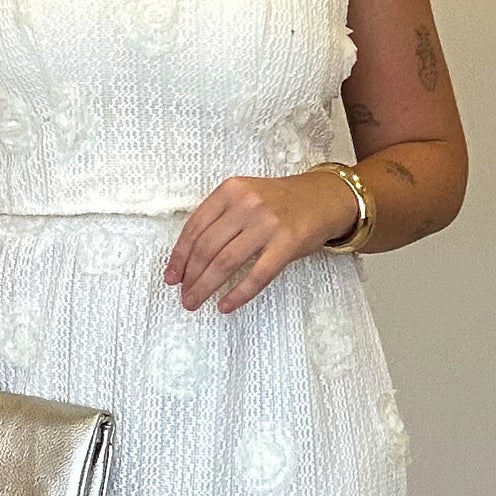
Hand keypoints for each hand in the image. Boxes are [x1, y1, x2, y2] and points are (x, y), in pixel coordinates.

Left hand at [164, 170, 361, 312]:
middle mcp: (246, 204)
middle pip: (207, 248)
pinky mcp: (287, 243)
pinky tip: (225, 305)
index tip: (172, 277)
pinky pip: (257, 275)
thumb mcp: (245, 197)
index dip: (179, 256)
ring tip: (196, 302)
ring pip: (226, 262)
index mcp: (230, 190)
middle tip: (185, 296)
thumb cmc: (279, 203)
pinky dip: (238, 294)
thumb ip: (220, 218)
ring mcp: (267, 223)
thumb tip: (188, 260)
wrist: (323, 198)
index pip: (195, 227)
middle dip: (191, 277)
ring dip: (206, 287)